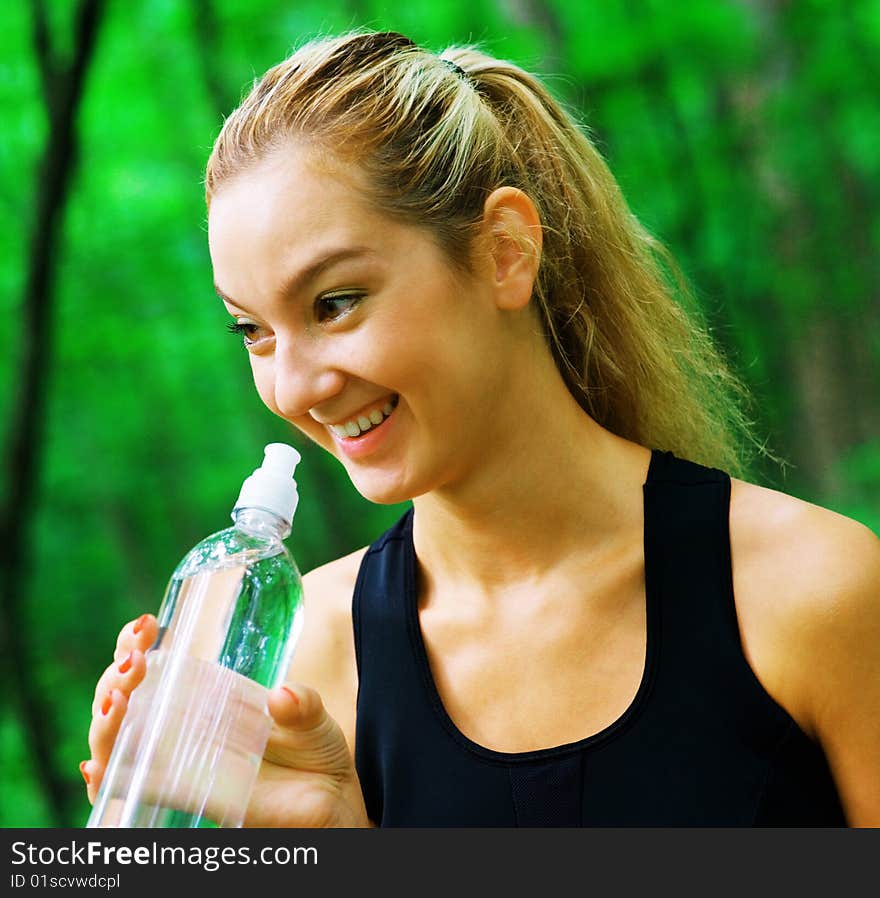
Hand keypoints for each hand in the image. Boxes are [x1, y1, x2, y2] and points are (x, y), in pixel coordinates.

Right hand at [82, 614, 371, 827]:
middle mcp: (183, 727)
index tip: (145, 625)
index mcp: (206, 696)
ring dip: (106, 724)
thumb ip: (303, 704)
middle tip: (134, 660)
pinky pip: (136, 793)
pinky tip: (99, 768)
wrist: (331, 802)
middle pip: (124, 701)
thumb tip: (282, 695)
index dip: (135, 644)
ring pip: (119, 745)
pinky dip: (110, 782)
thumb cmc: (315, 752)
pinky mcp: (188, 800)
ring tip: (116, 701)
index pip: (155, 664)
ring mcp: (181, 763)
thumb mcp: (314, 717)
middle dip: (115, 678)